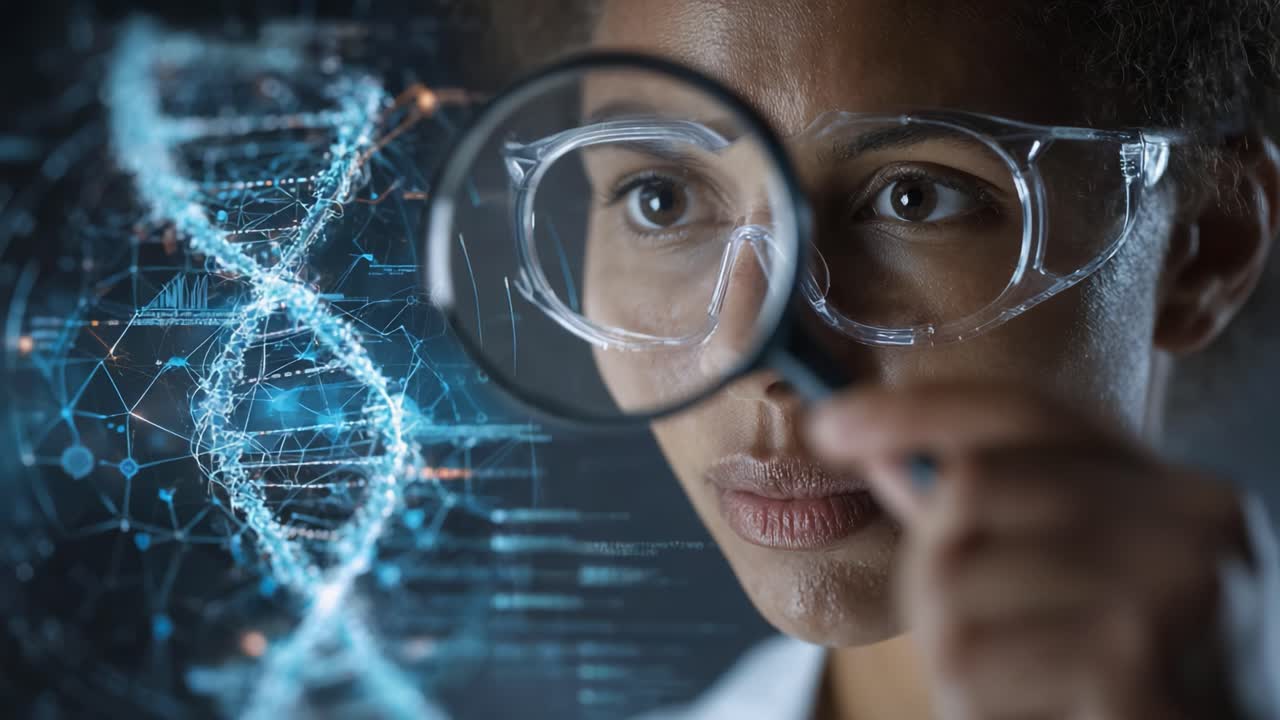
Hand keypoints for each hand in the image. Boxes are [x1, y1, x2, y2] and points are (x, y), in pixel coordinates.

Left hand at [805, 381, 1253, 719]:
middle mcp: (1188, 526)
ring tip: (1017, 684)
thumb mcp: (1080, 588)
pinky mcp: (1133, 670)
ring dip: (951, 652)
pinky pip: (971, 666)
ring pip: (950, 585)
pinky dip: (975, 704)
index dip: (915, 410)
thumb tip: (885, 453)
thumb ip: (995, 518)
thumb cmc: (1137, 685)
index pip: (1026, 414)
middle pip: (966, 491)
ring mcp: (1172, 595)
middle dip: (929, 567)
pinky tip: (1038, 715)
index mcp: (1176, 492)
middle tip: (971, 635)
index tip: (828, 426)